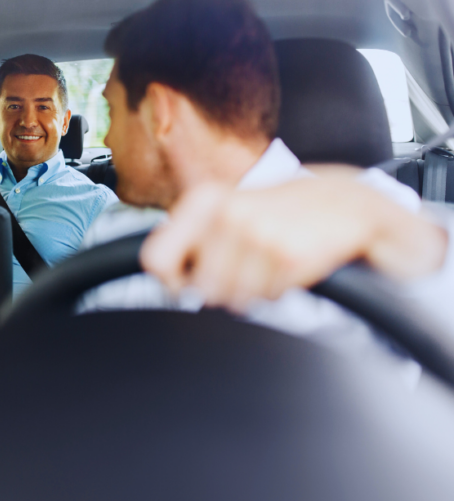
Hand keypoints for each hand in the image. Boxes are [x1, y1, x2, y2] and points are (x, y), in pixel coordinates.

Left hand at [140, 173, 447, 312]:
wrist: (344, 201)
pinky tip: (288, 265)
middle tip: (245, 269)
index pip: (156, 259)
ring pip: (234, 299)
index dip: (170, 282)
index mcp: (203, 200)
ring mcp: (258, 233)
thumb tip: (165, 281)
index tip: (185, 284)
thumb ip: (189, 238)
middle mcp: (226, 213)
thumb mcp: (225, 208)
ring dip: (253, 292)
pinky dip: (278, 291)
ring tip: (268, 262)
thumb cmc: (278, 210)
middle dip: (222, 291)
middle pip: (200, 290)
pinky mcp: (288, 255)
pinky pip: (268, 298)